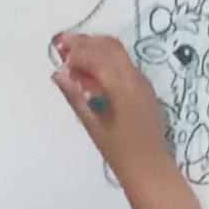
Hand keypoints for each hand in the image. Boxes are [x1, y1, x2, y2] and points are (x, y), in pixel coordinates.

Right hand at [51, 27, 173, 180]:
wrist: (150, 166)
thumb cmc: (119, 151)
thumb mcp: (93, 125)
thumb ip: (75, 96)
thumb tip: (58, 74)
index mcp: (121, 87)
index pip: (97, 56)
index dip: (77, 51)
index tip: (59, 53)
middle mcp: (134, 78)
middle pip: (109, 46)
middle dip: (86, 42)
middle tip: (64, 45)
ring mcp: (142, 82)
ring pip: (118, 53)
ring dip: (97, 49)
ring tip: (75, 57)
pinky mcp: (144, 88)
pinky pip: (125, 65)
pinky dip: (107, 60)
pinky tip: (93, 73)